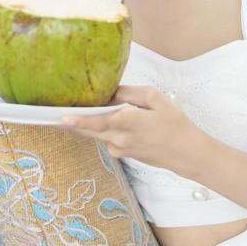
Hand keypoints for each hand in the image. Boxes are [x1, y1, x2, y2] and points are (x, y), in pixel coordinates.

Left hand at [61, 85, 204, 177]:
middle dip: (75, 123)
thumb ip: (131, 93)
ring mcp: (120, 149)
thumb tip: (112, 91)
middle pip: (90, 130)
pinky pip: (108, 140)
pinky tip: (119, 124)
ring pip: (98, 134)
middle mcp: (119, 138)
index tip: (62, 118)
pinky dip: (107, 131)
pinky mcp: (123, 154)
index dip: (78, 121)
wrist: (186, 153)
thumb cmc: (174, 123)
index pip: (96, 122)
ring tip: (97, 111)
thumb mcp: (156, 98)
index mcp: (127, 122)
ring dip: (93, 124)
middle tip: (60, 113)